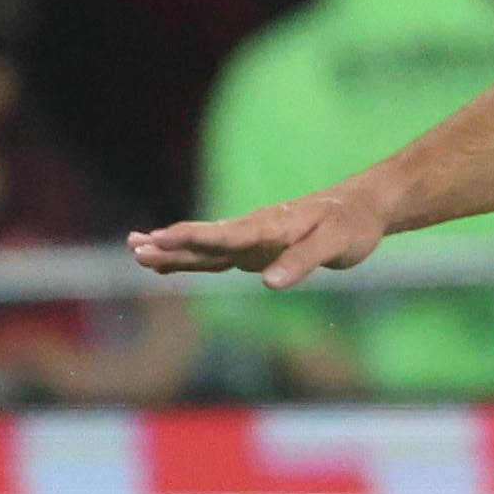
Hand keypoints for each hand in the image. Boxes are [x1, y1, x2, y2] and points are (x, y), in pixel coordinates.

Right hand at [129, 184, 391, 284]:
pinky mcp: (254, 250)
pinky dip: (190, 260)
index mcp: (267, 226)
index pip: (222, 234)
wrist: (360, 210)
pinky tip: (166, 266)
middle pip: (203, 240)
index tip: (159, 239)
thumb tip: (267, 283)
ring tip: (135, 250)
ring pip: (203, 248)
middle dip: (168, 245)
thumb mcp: (335, 244)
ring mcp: (250, 241)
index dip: (190, 238)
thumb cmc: (351, 226)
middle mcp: (252, 231)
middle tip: (133, 246)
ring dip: (171, 251)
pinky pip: (215, 257)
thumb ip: (301, 262)